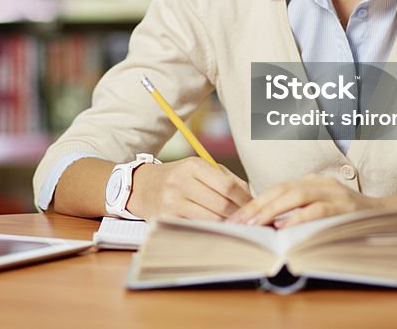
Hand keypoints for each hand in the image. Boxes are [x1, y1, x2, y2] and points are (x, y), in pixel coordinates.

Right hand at [127, 157, 250, 220]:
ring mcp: (172, 203)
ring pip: (210, 220)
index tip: (254, 206)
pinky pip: (196, 229)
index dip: (245, 199)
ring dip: (227, 225)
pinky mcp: (166, 220)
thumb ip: (225, 178)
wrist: (142, 186)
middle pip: (221, 205)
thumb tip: (250, 197)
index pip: (227, 185)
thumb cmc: (178, 177)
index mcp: (192, 166)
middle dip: (238, 215)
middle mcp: (181, 183)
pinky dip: (210, 231)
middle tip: (249, 220)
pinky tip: (217, 231)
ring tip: (236, 227)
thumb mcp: (198, 168)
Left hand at [226, 174, 382, 228]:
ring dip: (273, 210)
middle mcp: (320, 183)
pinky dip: (300, 218)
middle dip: (257, 207)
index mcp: (310, 182)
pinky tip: (285, 228)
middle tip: (238, 223)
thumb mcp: (320, 210)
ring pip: (297, 195)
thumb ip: (297, 213)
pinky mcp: (345, 207)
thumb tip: (263, 228)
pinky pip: (319, 210)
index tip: (234, 219)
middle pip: (281, 190)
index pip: (276, 189)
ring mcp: (333, 193)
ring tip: (255, 224)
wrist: (387, 217)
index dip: (253, 203)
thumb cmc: (347, 218)